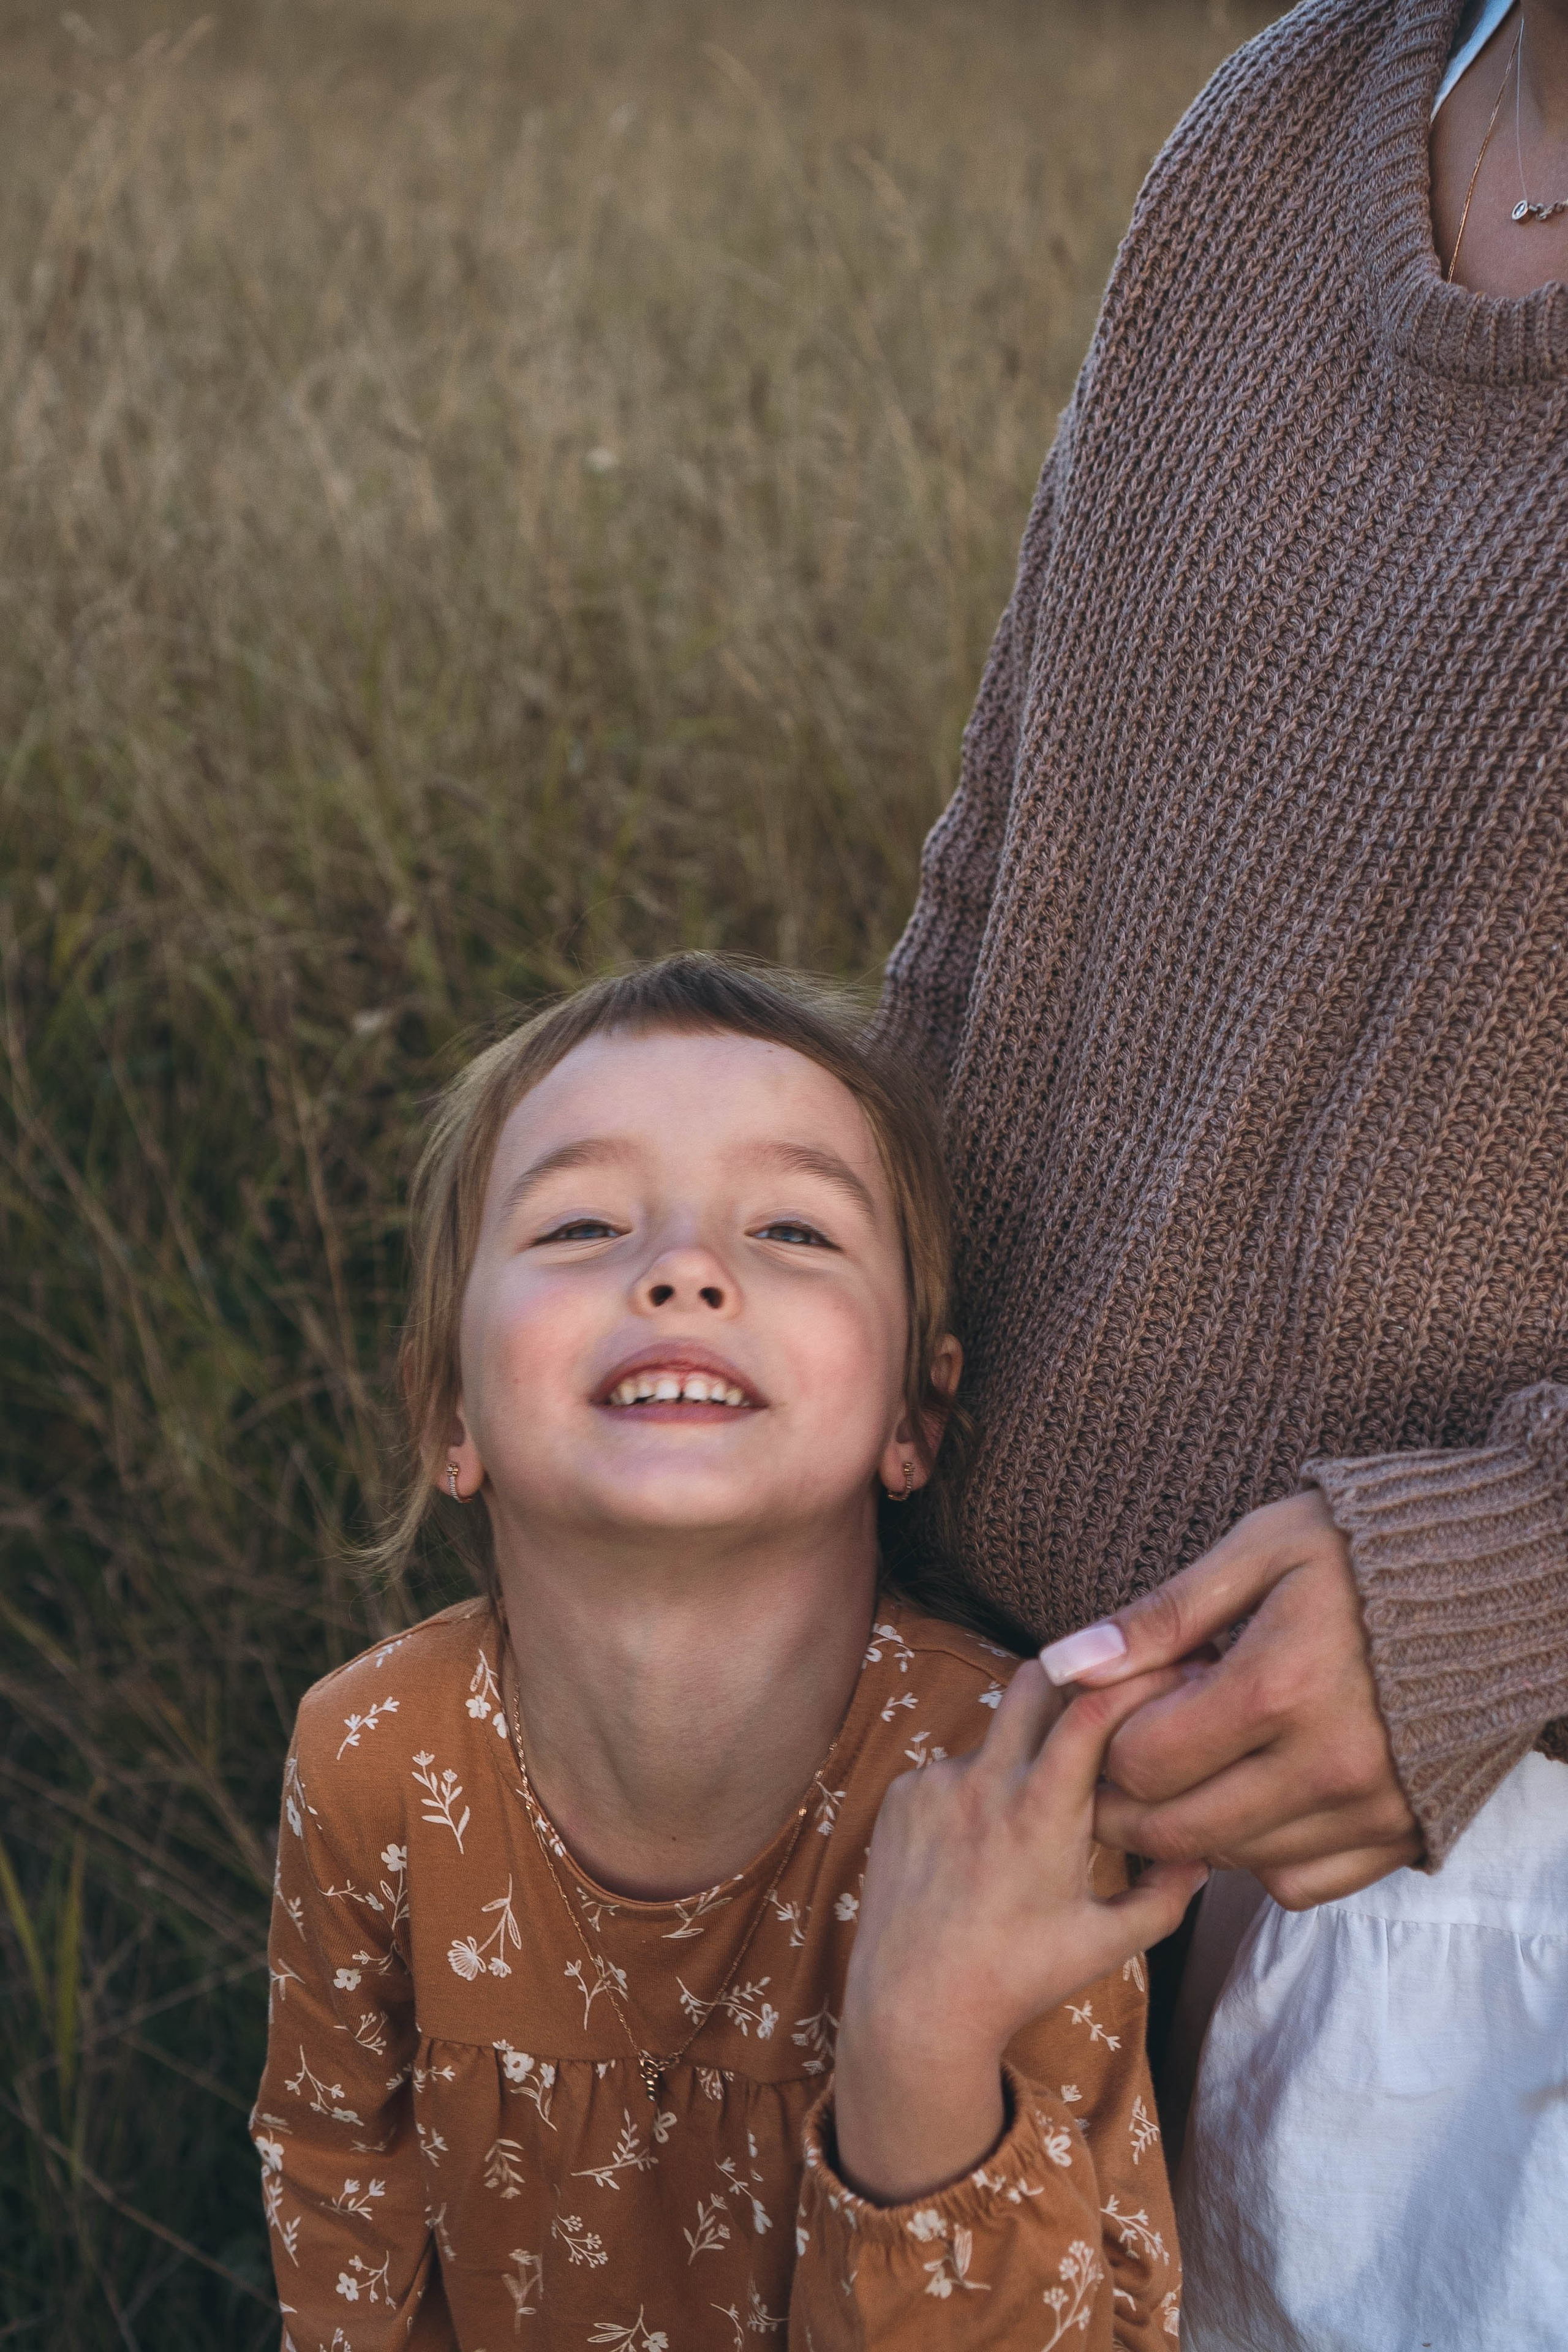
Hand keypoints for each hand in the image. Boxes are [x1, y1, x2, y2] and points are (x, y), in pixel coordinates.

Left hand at [832, 1661, 1206, 2204]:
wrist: (913, 2008)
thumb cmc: (1017, 1979)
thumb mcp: (1105, 1944)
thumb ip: (1164, 1896)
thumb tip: (1203, 1852)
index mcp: (1041, 1809)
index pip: (1092, 1707)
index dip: (1133, 1679)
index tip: (1162, 1674)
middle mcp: (984, 1780)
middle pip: (1037, 1679)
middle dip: (1076, 1680)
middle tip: (1103, 1708)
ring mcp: (934, 1782)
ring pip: (995, 1732)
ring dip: (1025, 1752)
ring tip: (1033, 1816)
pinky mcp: (900, 1795)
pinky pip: (952, 1768)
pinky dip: (978, 1789)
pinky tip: (981, 1844)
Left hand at [1043, 1490, 1421, 1908]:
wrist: (1504, 1577)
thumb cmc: (1370, 1549)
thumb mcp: (1260, 1550)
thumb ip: (1162, 1615)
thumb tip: (1066, 1662)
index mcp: (1280, 1687)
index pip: (1143, 1761)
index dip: (1107, 1738)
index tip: (1119, 1702)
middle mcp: (1326, 1767)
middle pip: (1176, 1828)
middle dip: (1127, 1799)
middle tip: (1128, 1749)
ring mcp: (1371, 1811)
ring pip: (1233, 1861)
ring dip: (1191, 1824)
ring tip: (1195, 1759)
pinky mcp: (1404, 1834)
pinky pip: (1300, 1882)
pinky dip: (1260, 1853)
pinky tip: (1254, 1791)